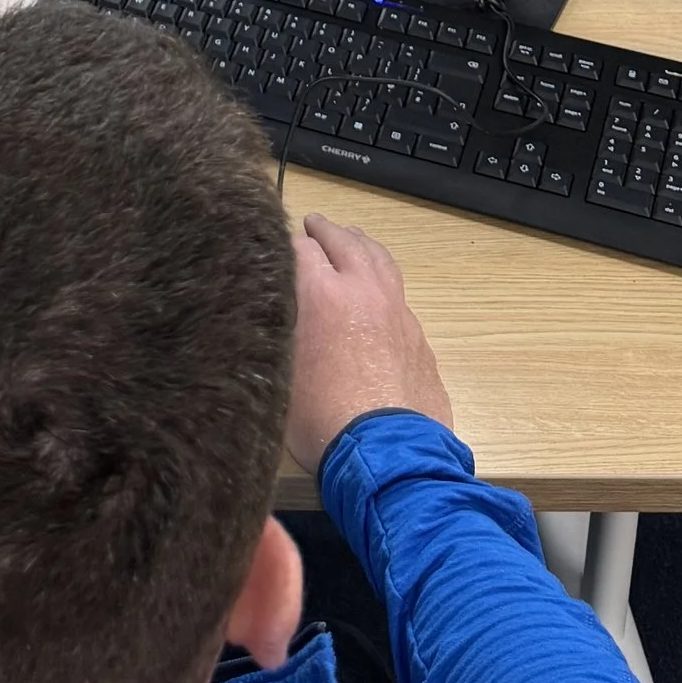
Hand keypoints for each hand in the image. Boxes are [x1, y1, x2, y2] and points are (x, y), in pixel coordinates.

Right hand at [284, 212, 454, 472]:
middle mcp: (363, 290)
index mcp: (322, 292)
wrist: (388, 457)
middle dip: (323, 231)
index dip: (281, 244)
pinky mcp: (419, 336)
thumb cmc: (321, 420)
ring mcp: (397, 311)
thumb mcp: (277, 374)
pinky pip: (398, 293)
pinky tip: (375, 296)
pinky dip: (381, 281)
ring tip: (350, 240)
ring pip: (379, 259)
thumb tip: (262, 313)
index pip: (299, 247)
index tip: (269, 248)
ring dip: (360, 245)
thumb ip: (272, 332)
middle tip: (311, 225)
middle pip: (344, 241)